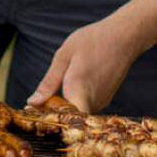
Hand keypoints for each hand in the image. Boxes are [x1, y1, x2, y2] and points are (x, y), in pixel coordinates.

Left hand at [25, 17, 149, 113]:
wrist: (124, 37)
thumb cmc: (92, 41)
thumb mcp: (63, 56)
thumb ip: (49, 83)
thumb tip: (32, 102)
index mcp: (78, 89)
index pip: (61, 119)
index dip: (46, 119)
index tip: (31, 112)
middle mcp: (92, 101)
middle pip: (68, 119)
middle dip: (51, 113)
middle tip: (36, 104)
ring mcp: (101, 102)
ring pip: (77, 113)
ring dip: (63, 107)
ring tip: (50, 96)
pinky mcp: (106, 100)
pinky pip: (85, 107)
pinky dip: (75, 102)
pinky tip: (68, 89)